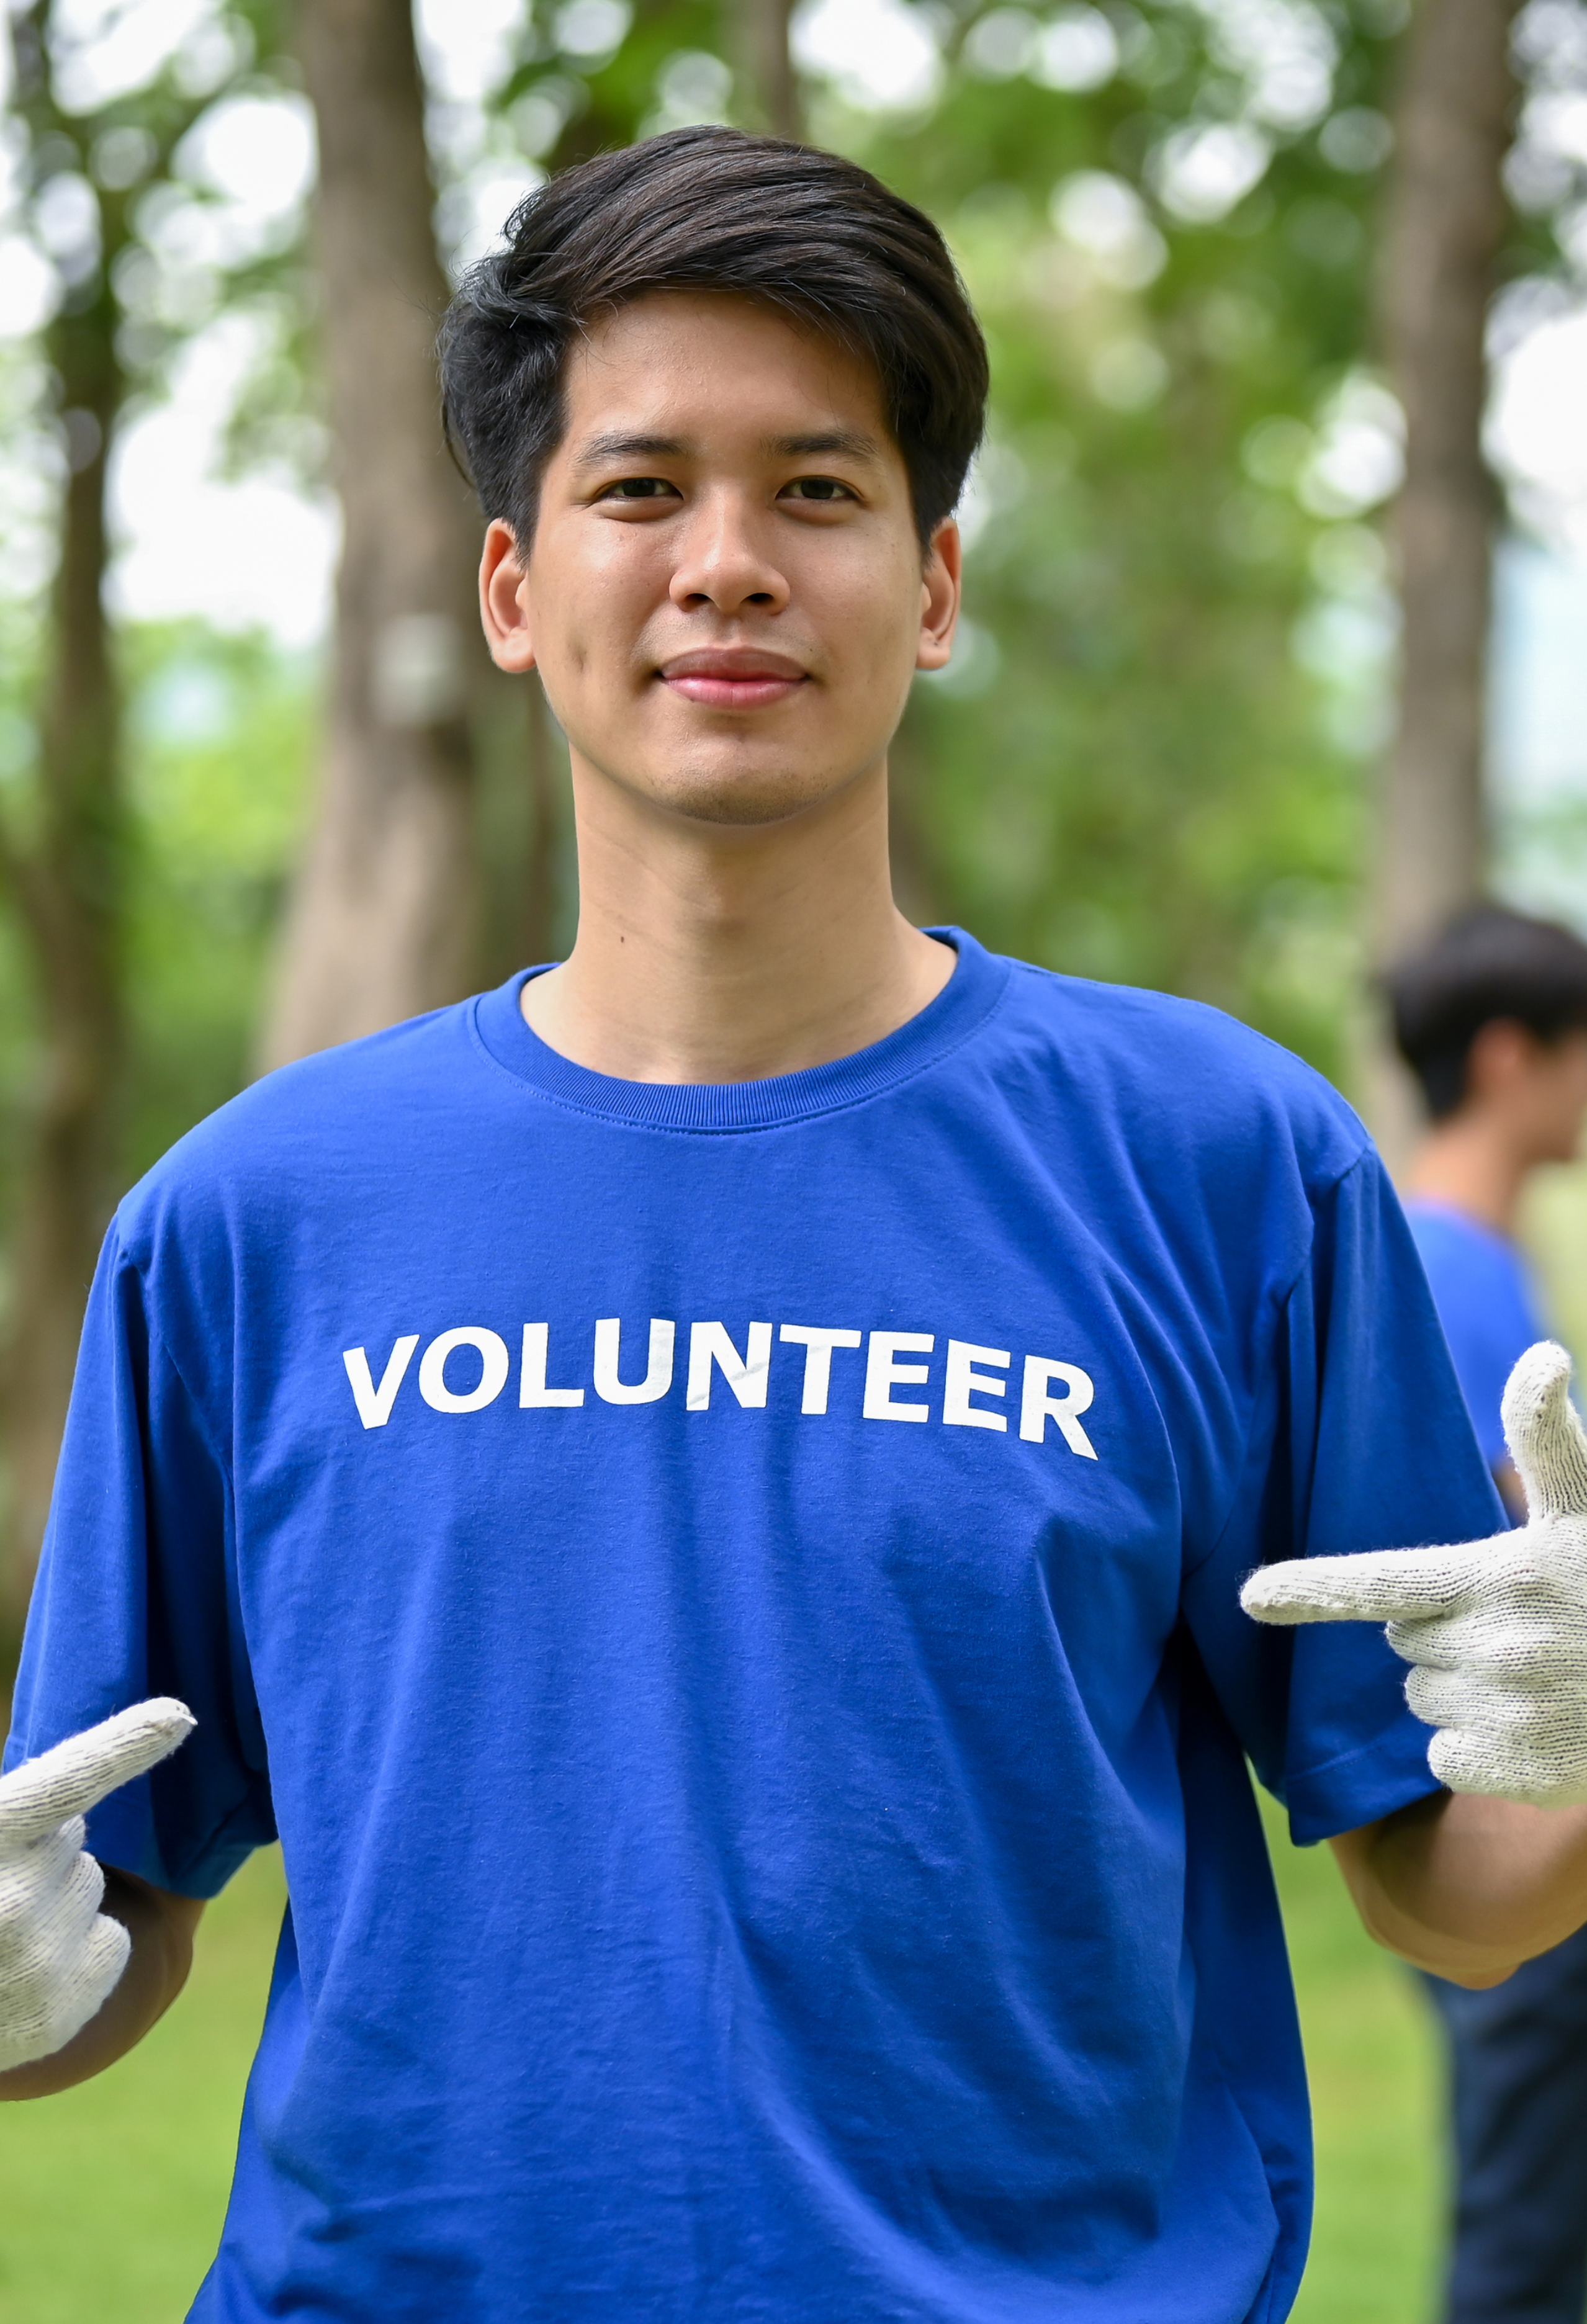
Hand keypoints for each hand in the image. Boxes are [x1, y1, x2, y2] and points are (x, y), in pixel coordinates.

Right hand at [0, 1699, 194, 2069]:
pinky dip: (77, 1955)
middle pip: (72, 1841)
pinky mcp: (57, 2016)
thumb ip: (21, 1813)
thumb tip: (95, 1787)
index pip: (65, 1784)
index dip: (124, 1744)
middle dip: (38, 1858)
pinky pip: (109, 1945)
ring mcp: (35, 1963)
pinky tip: (22, 1980)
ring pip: (88, 1891)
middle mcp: (8, 1900)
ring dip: (54, 1906)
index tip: (179, 1714)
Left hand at [1242, 1342, 1586, 1806]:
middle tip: (1520, 1624)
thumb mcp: (1583, 1510)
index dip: (1313, 1588)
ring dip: (1463, 1687)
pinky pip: (1444, 1756)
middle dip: (1444, 1631)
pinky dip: (1480, 1747)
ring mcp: (1506, 1711)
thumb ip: (1547, 1438)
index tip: (1251, 1596)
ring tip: (1537, 1672)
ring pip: (1421, 1698)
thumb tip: (1541, 1356)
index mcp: (1498, 1576)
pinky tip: (1538, 1724)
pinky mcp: (1516, 1769)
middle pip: (1405, 1640)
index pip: (1384, 1581)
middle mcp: (1495, 1644)